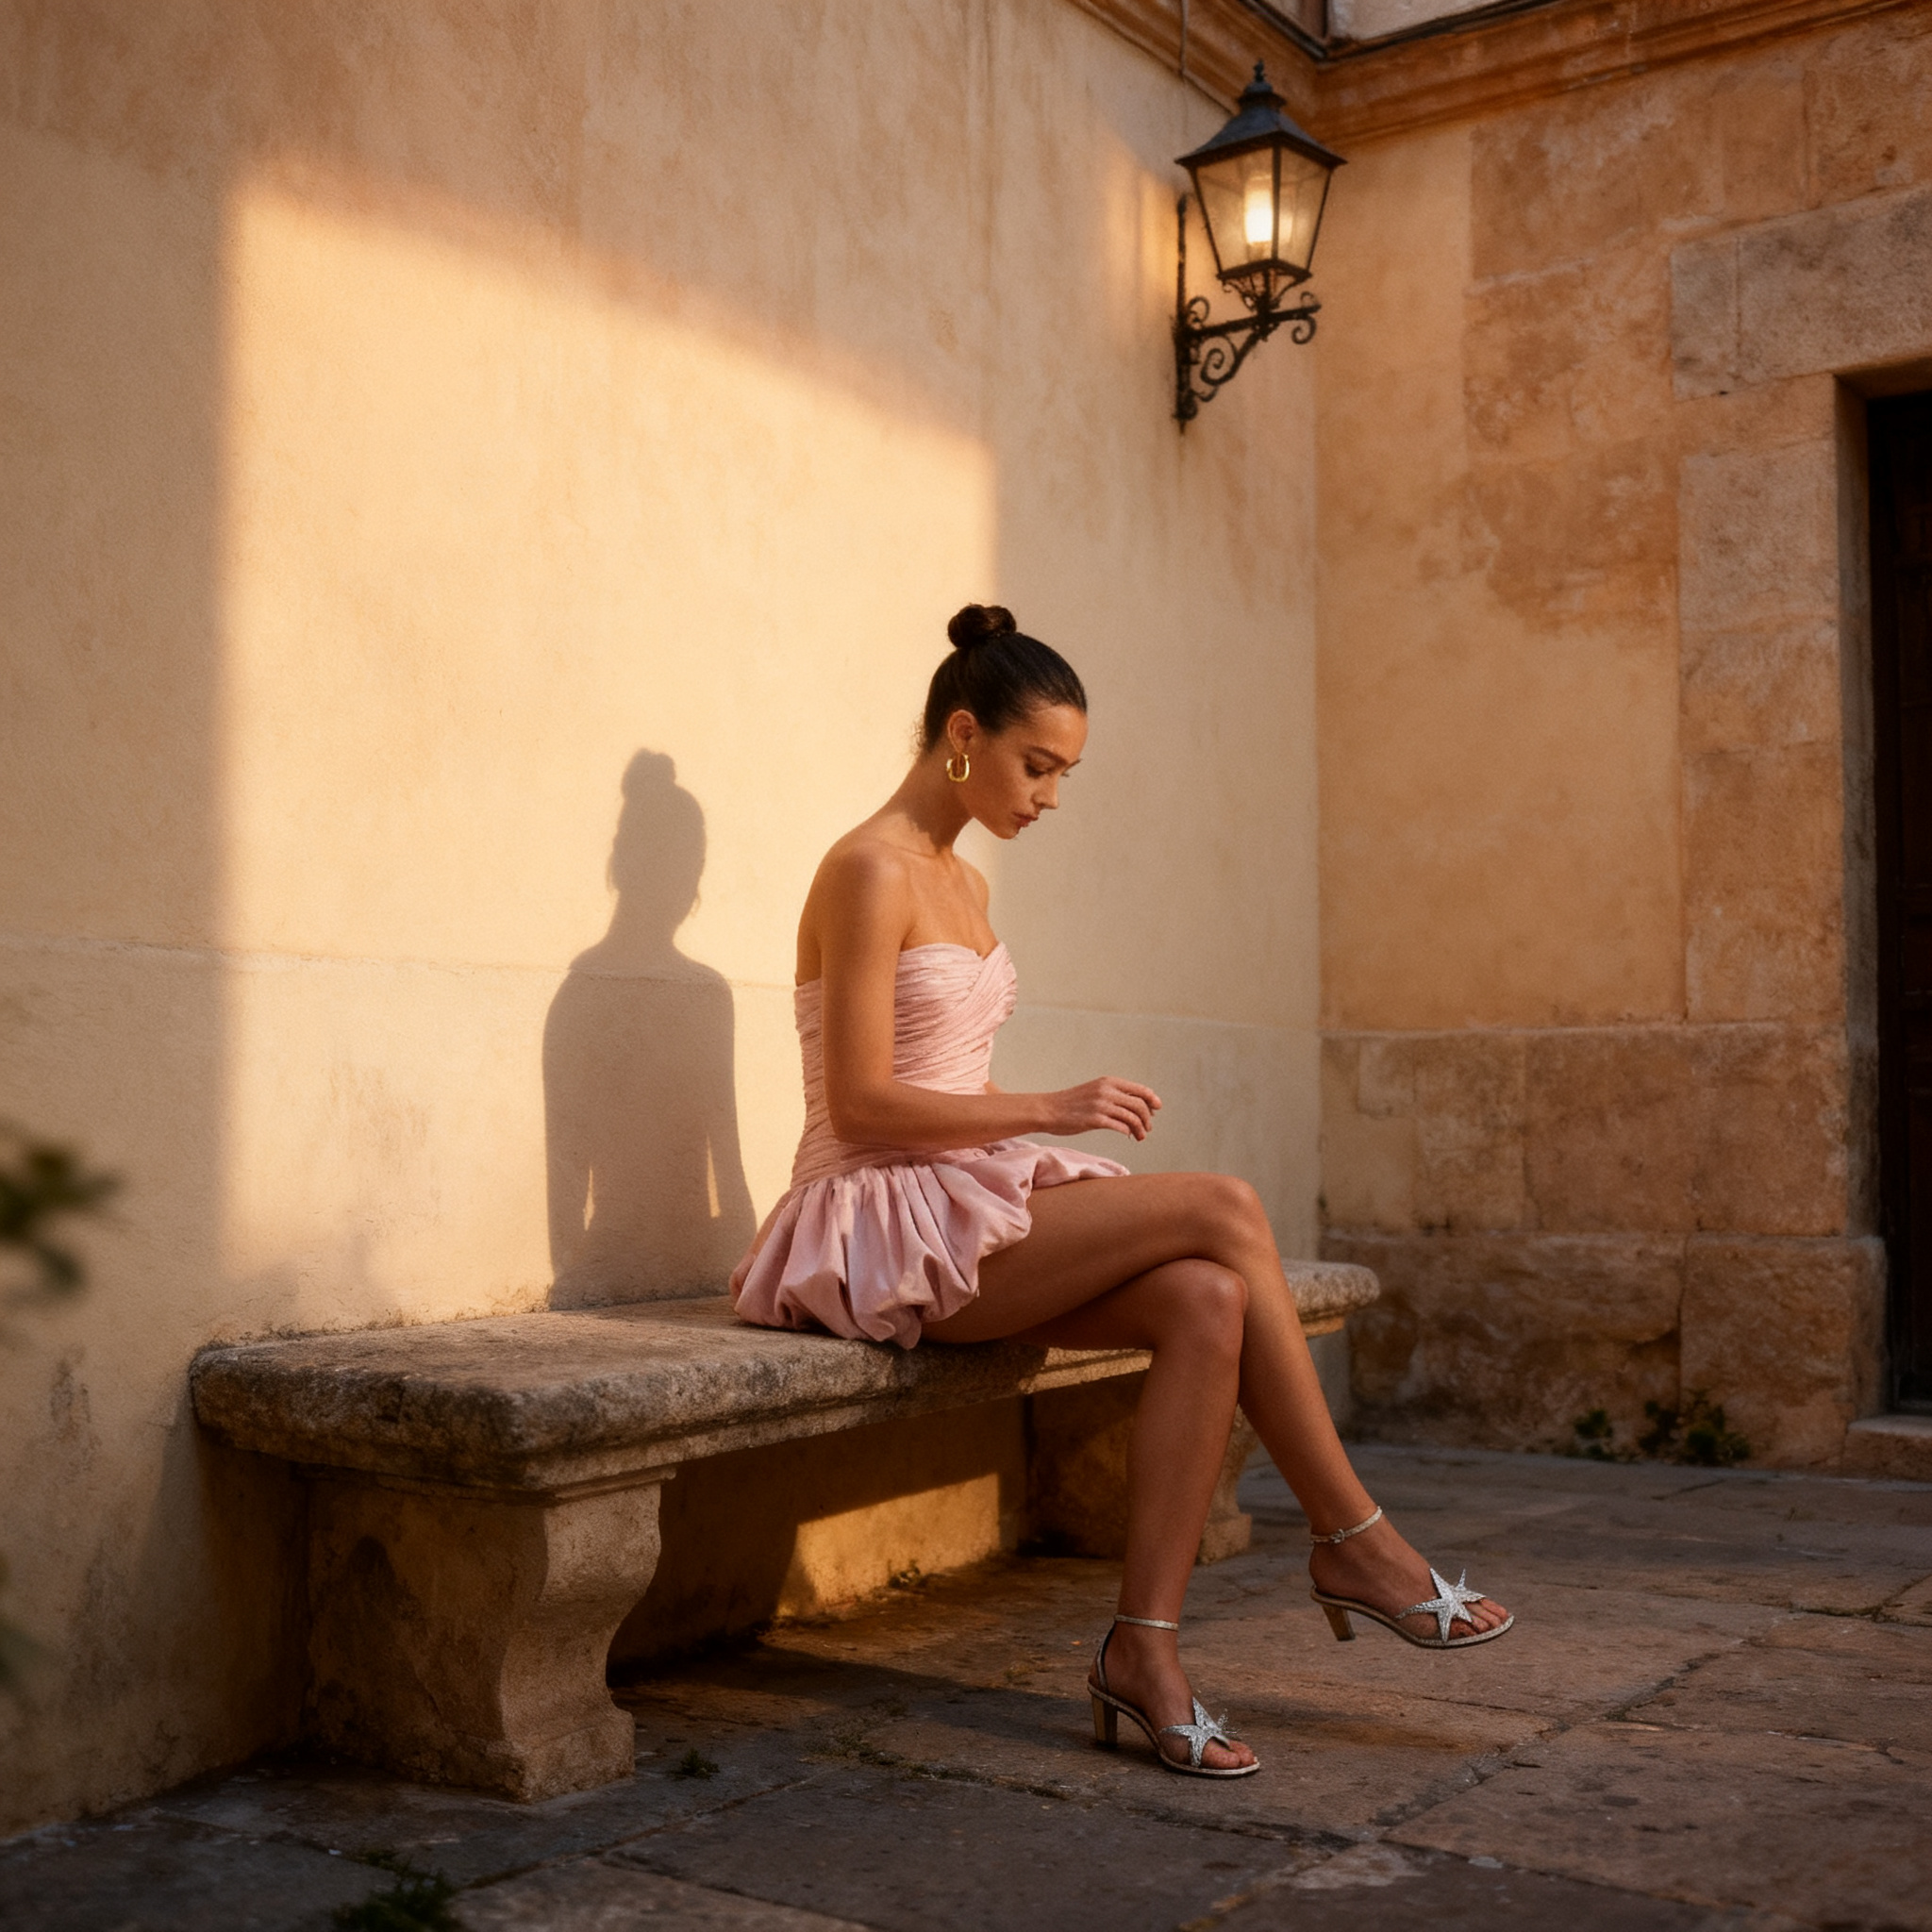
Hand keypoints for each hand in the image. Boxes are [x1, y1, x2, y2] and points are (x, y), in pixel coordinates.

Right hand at [1042, 1077, 1161, 1140]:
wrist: (1048, 1110)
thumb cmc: (1071, 1103)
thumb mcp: (1094, 1091)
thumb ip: (1113, 1095)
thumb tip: (1136, 1106)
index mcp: (1108, 1082)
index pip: (1139, 1090)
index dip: (1152, 1100)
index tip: (1156, 1109)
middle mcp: (1107, 1091)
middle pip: (1139, 1104)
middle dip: (1148, 1118)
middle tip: (1148, 1128)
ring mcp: (1101, 1105)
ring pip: (1133, 1117)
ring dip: (1141, 1128)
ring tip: (1141, 1136)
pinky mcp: (1095, 1120)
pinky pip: (1120, 1126)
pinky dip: (1128, 1132)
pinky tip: (1128, 1135)